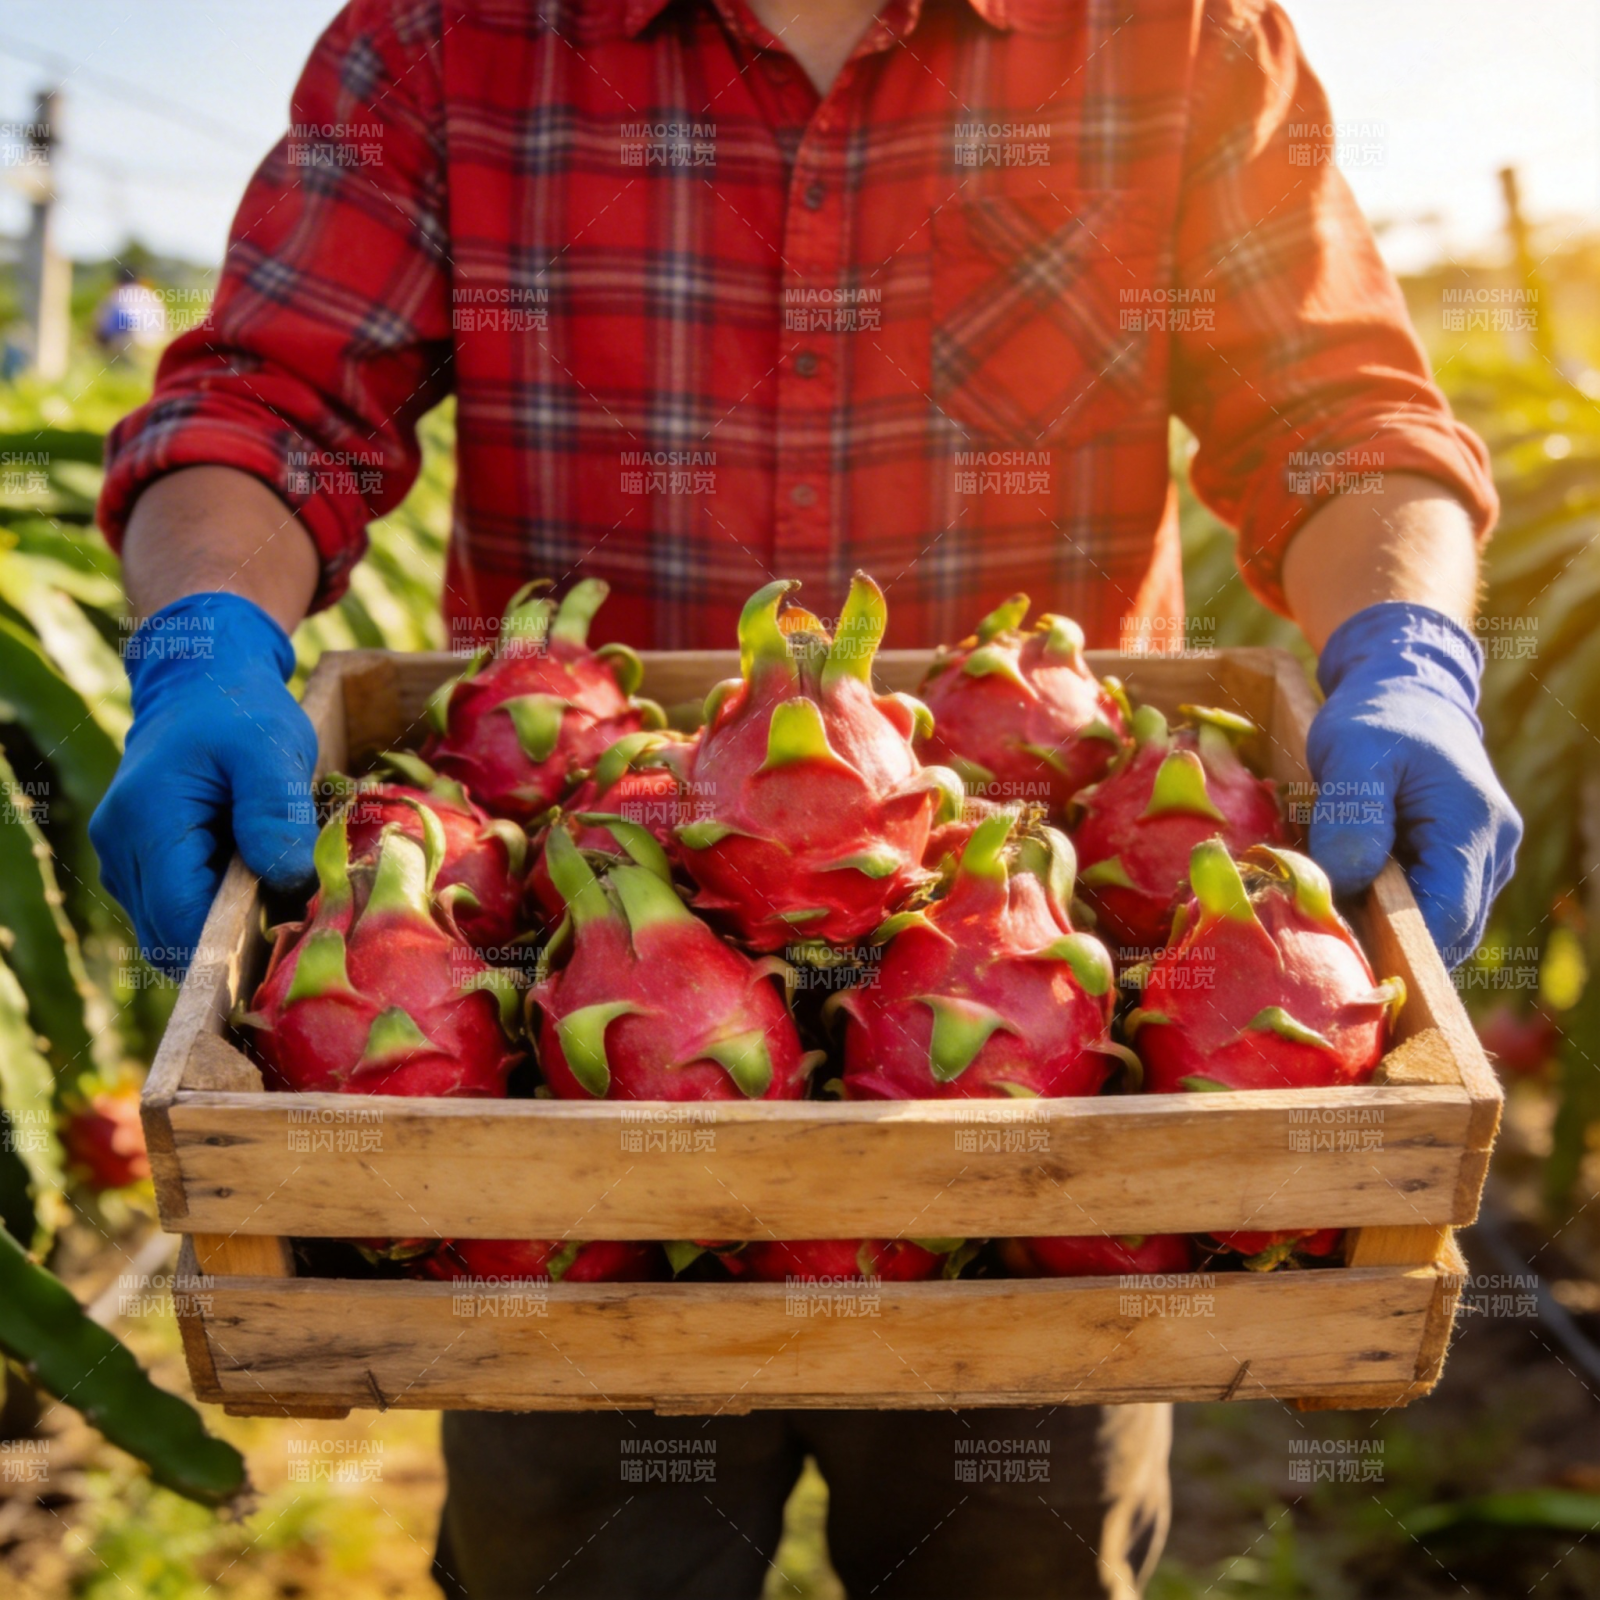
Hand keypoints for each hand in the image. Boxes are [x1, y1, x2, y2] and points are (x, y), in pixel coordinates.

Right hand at [91, 593, 319, 974]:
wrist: (200, 684)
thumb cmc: (240, 712)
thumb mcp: (272, 749)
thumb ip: (275, 813)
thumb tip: (288, 880)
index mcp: (145, 820)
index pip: (179, 915)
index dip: (231, 945)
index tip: (288, 939)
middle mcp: (119, 848)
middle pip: (169, 935)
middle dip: (229, 946)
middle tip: (293, 927)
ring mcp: (121, 860)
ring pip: (168, 932)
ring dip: (221, 933)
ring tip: (278, 902)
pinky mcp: (137, 866)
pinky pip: (171, 912)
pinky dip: (212, 915)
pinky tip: (255, 891)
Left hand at [1305, 601, 1520, 968]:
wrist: (1405, 687)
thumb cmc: (1376, 716)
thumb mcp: (1352, 753)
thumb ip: (1353, 817)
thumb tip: (1348, 883)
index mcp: (1473, 827)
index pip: (1446, 918)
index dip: (1394, 947)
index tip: (1338, 954)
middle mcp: (1494, 851)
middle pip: (1446, 932)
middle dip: (1388, 943)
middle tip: (1323, 939)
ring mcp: (1485, 859)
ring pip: (1440, 924)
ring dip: (1389, 926)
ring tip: (1333, 910)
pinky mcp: (1464, 862)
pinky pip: (1430, 904)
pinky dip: (1393, 909)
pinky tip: (1351, 894)